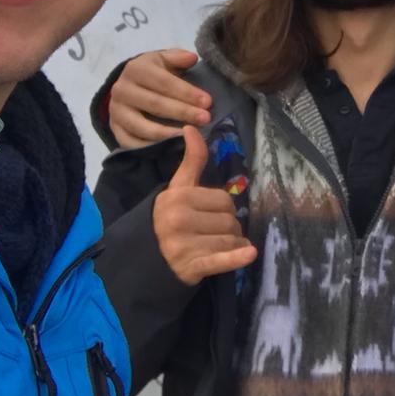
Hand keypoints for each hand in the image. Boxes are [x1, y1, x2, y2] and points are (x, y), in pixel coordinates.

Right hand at [108, 48, 209, 148]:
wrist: (128, 87)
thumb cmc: (153, 73)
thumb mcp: (164, 60)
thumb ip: (178, 57)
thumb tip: (192, 58)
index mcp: (135, 69)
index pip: (164, 82)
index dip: (187, 92)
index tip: (208, 102)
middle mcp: (122, 90)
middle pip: (155, 104)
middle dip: (183, 112)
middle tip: (205, 119)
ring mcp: (116, 112)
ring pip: (143, 126)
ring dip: (168, 133)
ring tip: (189, 136)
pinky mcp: (114, 129)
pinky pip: (131, 143)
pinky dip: (151, 147)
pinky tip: (170, 147)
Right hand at [152, 126, 257, 285]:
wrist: (145, 261)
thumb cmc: (169, 220)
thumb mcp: (177, 189)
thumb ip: (191, 160)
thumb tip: (191, 128)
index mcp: (177, 198)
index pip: (224, 199)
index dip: (223, 208)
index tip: (210, 214)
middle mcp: (178, 220)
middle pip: (229, 220)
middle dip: (228, 227)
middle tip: (212, 234)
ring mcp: (183, 245)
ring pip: (230, 240)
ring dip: (232, 244)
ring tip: (216, 247)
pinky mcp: (191, 267)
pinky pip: (221, 260)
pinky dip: (236, 258)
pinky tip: (249, 253)